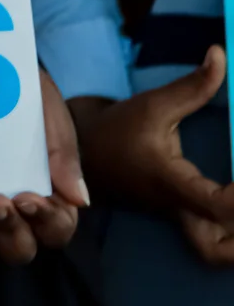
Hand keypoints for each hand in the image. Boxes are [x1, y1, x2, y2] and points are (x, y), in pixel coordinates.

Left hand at [0, 67, 86, 263]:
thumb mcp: (52, 118)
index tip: (26, 197)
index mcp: (53, 198)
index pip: (57, 228)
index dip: (45, 221)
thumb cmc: (31, 100)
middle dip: (10, 230)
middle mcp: (19, 211)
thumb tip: (81, 200)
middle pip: (20, 246)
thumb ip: (65, 155)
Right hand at [71, 44, 233, 266]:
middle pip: (214, 251)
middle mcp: (177, 208)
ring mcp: (176, 218)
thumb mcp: (154, 103)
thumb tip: (220, 54)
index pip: (215, 205)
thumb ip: (193, 86)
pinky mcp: (177, 216)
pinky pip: (206, 237)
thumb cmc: (119, 128)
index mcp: (171, 183)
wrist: (84, 151)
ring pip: (211, 251)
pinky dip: (227, 235)